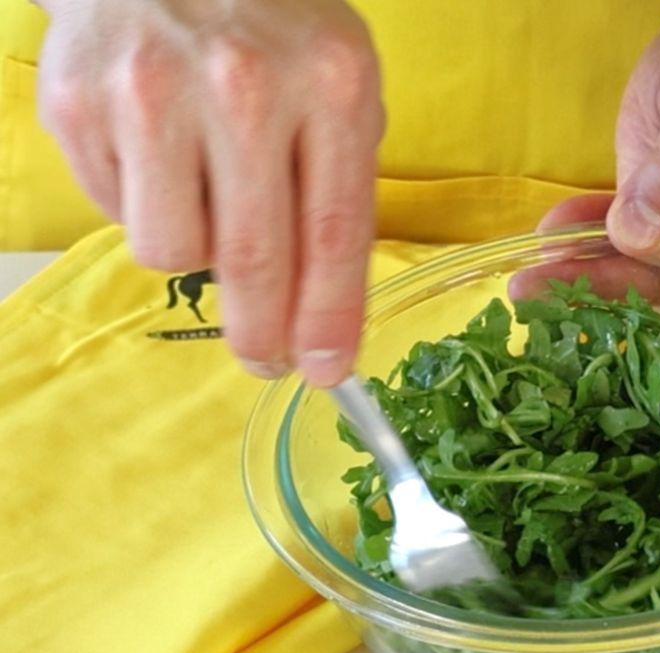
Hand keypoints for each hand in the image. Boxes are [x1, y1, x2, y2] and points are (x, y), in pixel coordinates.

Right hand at [36, 0, 384, 384]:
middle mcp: (242, 86)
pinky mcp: (79, 102)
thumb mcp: (340, 85)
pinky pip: (118, 212)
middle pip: (253, 259)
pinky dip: (146, 207)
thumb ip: (340, 186)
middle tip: (267, 360)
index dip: (329, 318)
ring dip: (196, 252)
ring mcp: (150, 91)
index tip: (326, 372)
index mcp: (329, 82)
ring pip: (173, 250)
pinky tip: (161, 157)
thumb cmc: (272, 32)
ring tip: (207, 200)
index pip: (335, 232)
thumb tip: (322, 315)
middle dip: (262, 334)